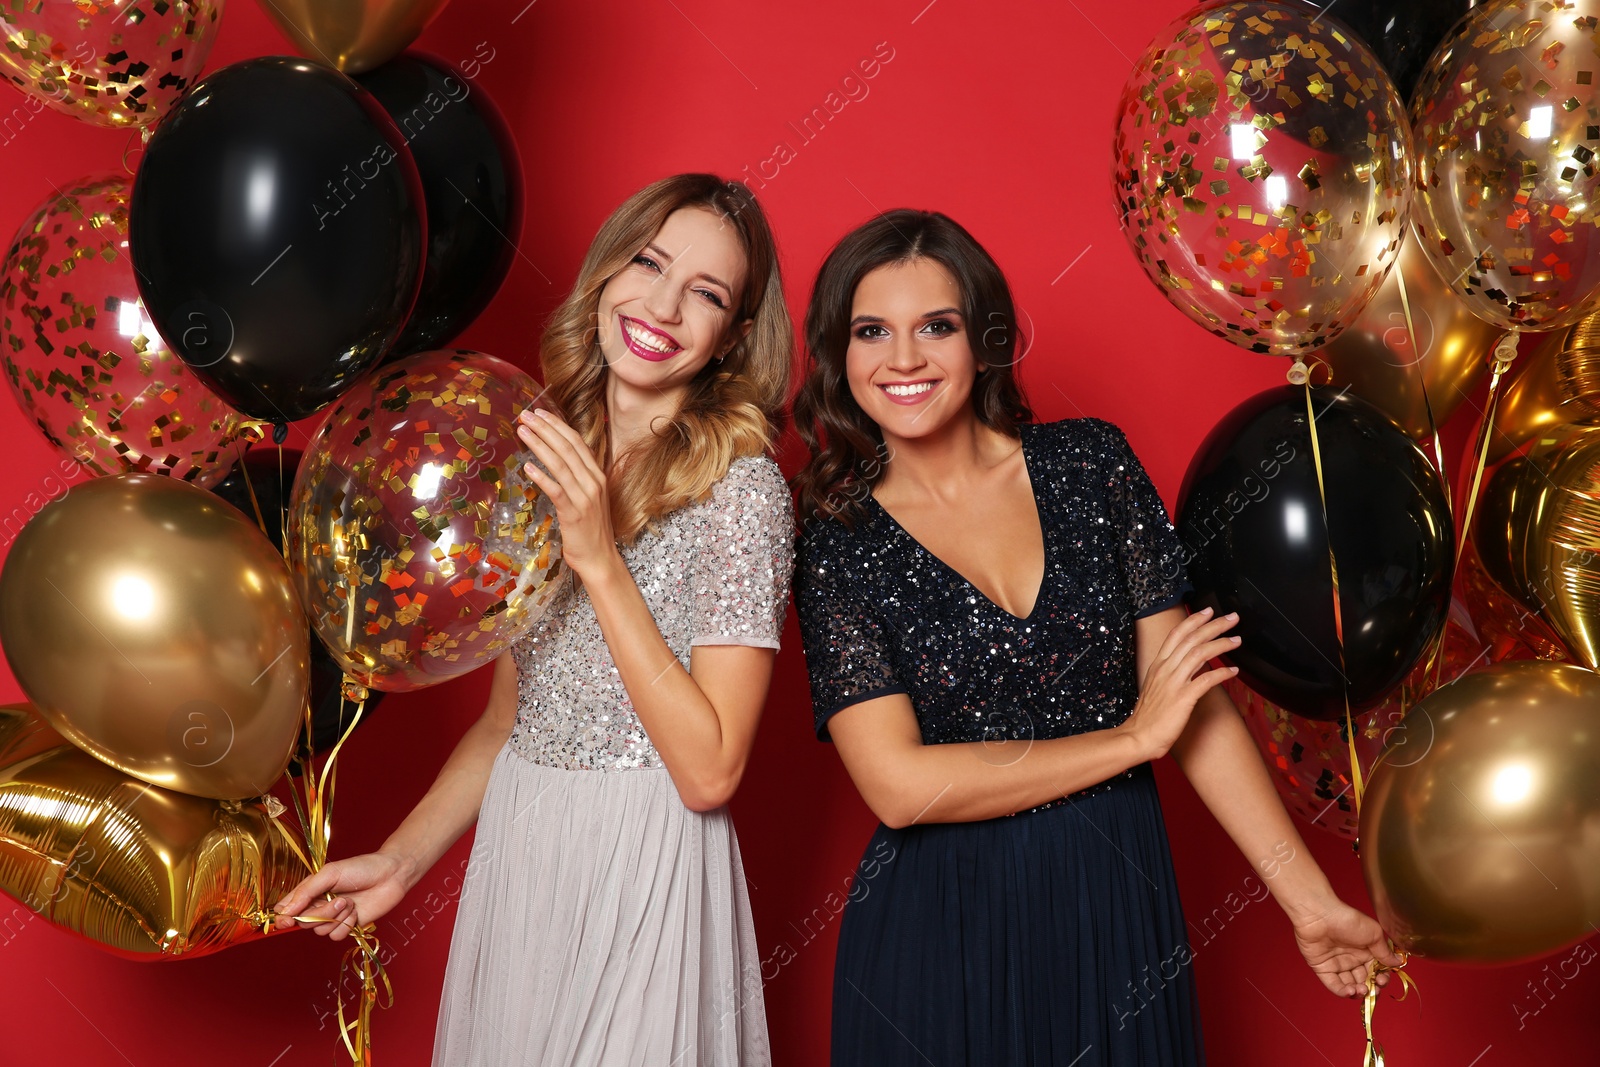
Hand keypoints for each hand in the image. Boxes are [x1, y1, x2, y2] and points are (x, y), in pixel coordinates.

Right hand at [271, 850, 410, 942]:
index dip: (284, 917)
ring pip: (320, 931)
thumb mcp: (329, 874)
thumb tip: (284, 912)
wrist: (390, 875)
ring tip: (350, 902)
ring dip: (336, 917)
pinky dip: (346, 925)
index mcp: (309, 890)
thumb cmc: (360, 868)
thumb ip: (306, 892)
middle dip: (321, 914)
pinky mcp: (347, 926)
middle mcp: (318, 905)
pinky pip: (336, 936)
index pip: (287, 908)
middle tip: (339, 899)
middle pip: (303, 923)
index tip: (286, 920)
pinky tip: (356, 912)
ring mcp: (332, 917)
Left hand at [515, 408, 618, 581]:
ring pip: (561, 464)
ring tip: (522, 432)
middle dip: (546, 429)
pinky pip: (557, 490)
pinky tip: (528, 467)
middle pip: (568, 448)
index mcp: (597, 475)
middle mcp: (593, 482)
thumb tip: (557, 458)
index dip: (558, 425)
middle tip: (526, 415)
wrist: (600, 558)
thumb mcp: (588, 497)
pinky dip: (542, 477)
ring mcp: (585, 497)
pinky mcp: (574, 513)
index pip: (577, 442)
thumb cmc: (590, 528)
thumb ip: (577, 477)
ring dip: (540, 445)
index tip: (541, 413)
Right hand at [1118, 606, 1239, 759]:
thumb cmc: (1148, 716)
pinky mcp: (1183, 699)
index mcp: (1158, 665)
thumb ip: (1170, 673)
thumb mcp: (1155, 686)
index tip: (1208, 611)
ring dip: (1221, 644)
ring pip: (1199, 654)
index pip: (1176, 634)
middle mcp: (1165, 669)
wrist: (1137, 737)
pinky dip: (1221, 674)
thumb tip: (1190, 665)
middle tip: (1232, 618)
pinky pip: (1206, 681)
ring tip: (1237, 640)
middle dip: (1214, 625)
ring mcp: (1173, 683)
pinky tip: (1233, 672)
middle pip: (1191, 638)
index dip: (1193, 620)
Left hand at [1292, 898, 1403, 997]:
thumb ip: (1385, 952)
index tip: (1382, 980)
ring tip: (1361, 990)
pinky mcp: (1322, 968)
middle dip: (1371, 989)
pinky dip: (1342, 991)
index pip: (1377, 971)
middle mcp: (1352, 959)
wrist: (1321, 916)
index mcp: (1366, 951)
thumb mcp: (1373, 935)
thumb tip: (1398, 962)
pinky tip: (1350, 991)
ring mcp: (1337, 964)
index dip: (1381, 979)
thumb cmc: (1349, 921)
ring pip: (1350, 986)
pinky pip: (1334, 984)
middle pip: (1364, 981)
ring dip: (1358, 992)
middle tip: (1373, 989)